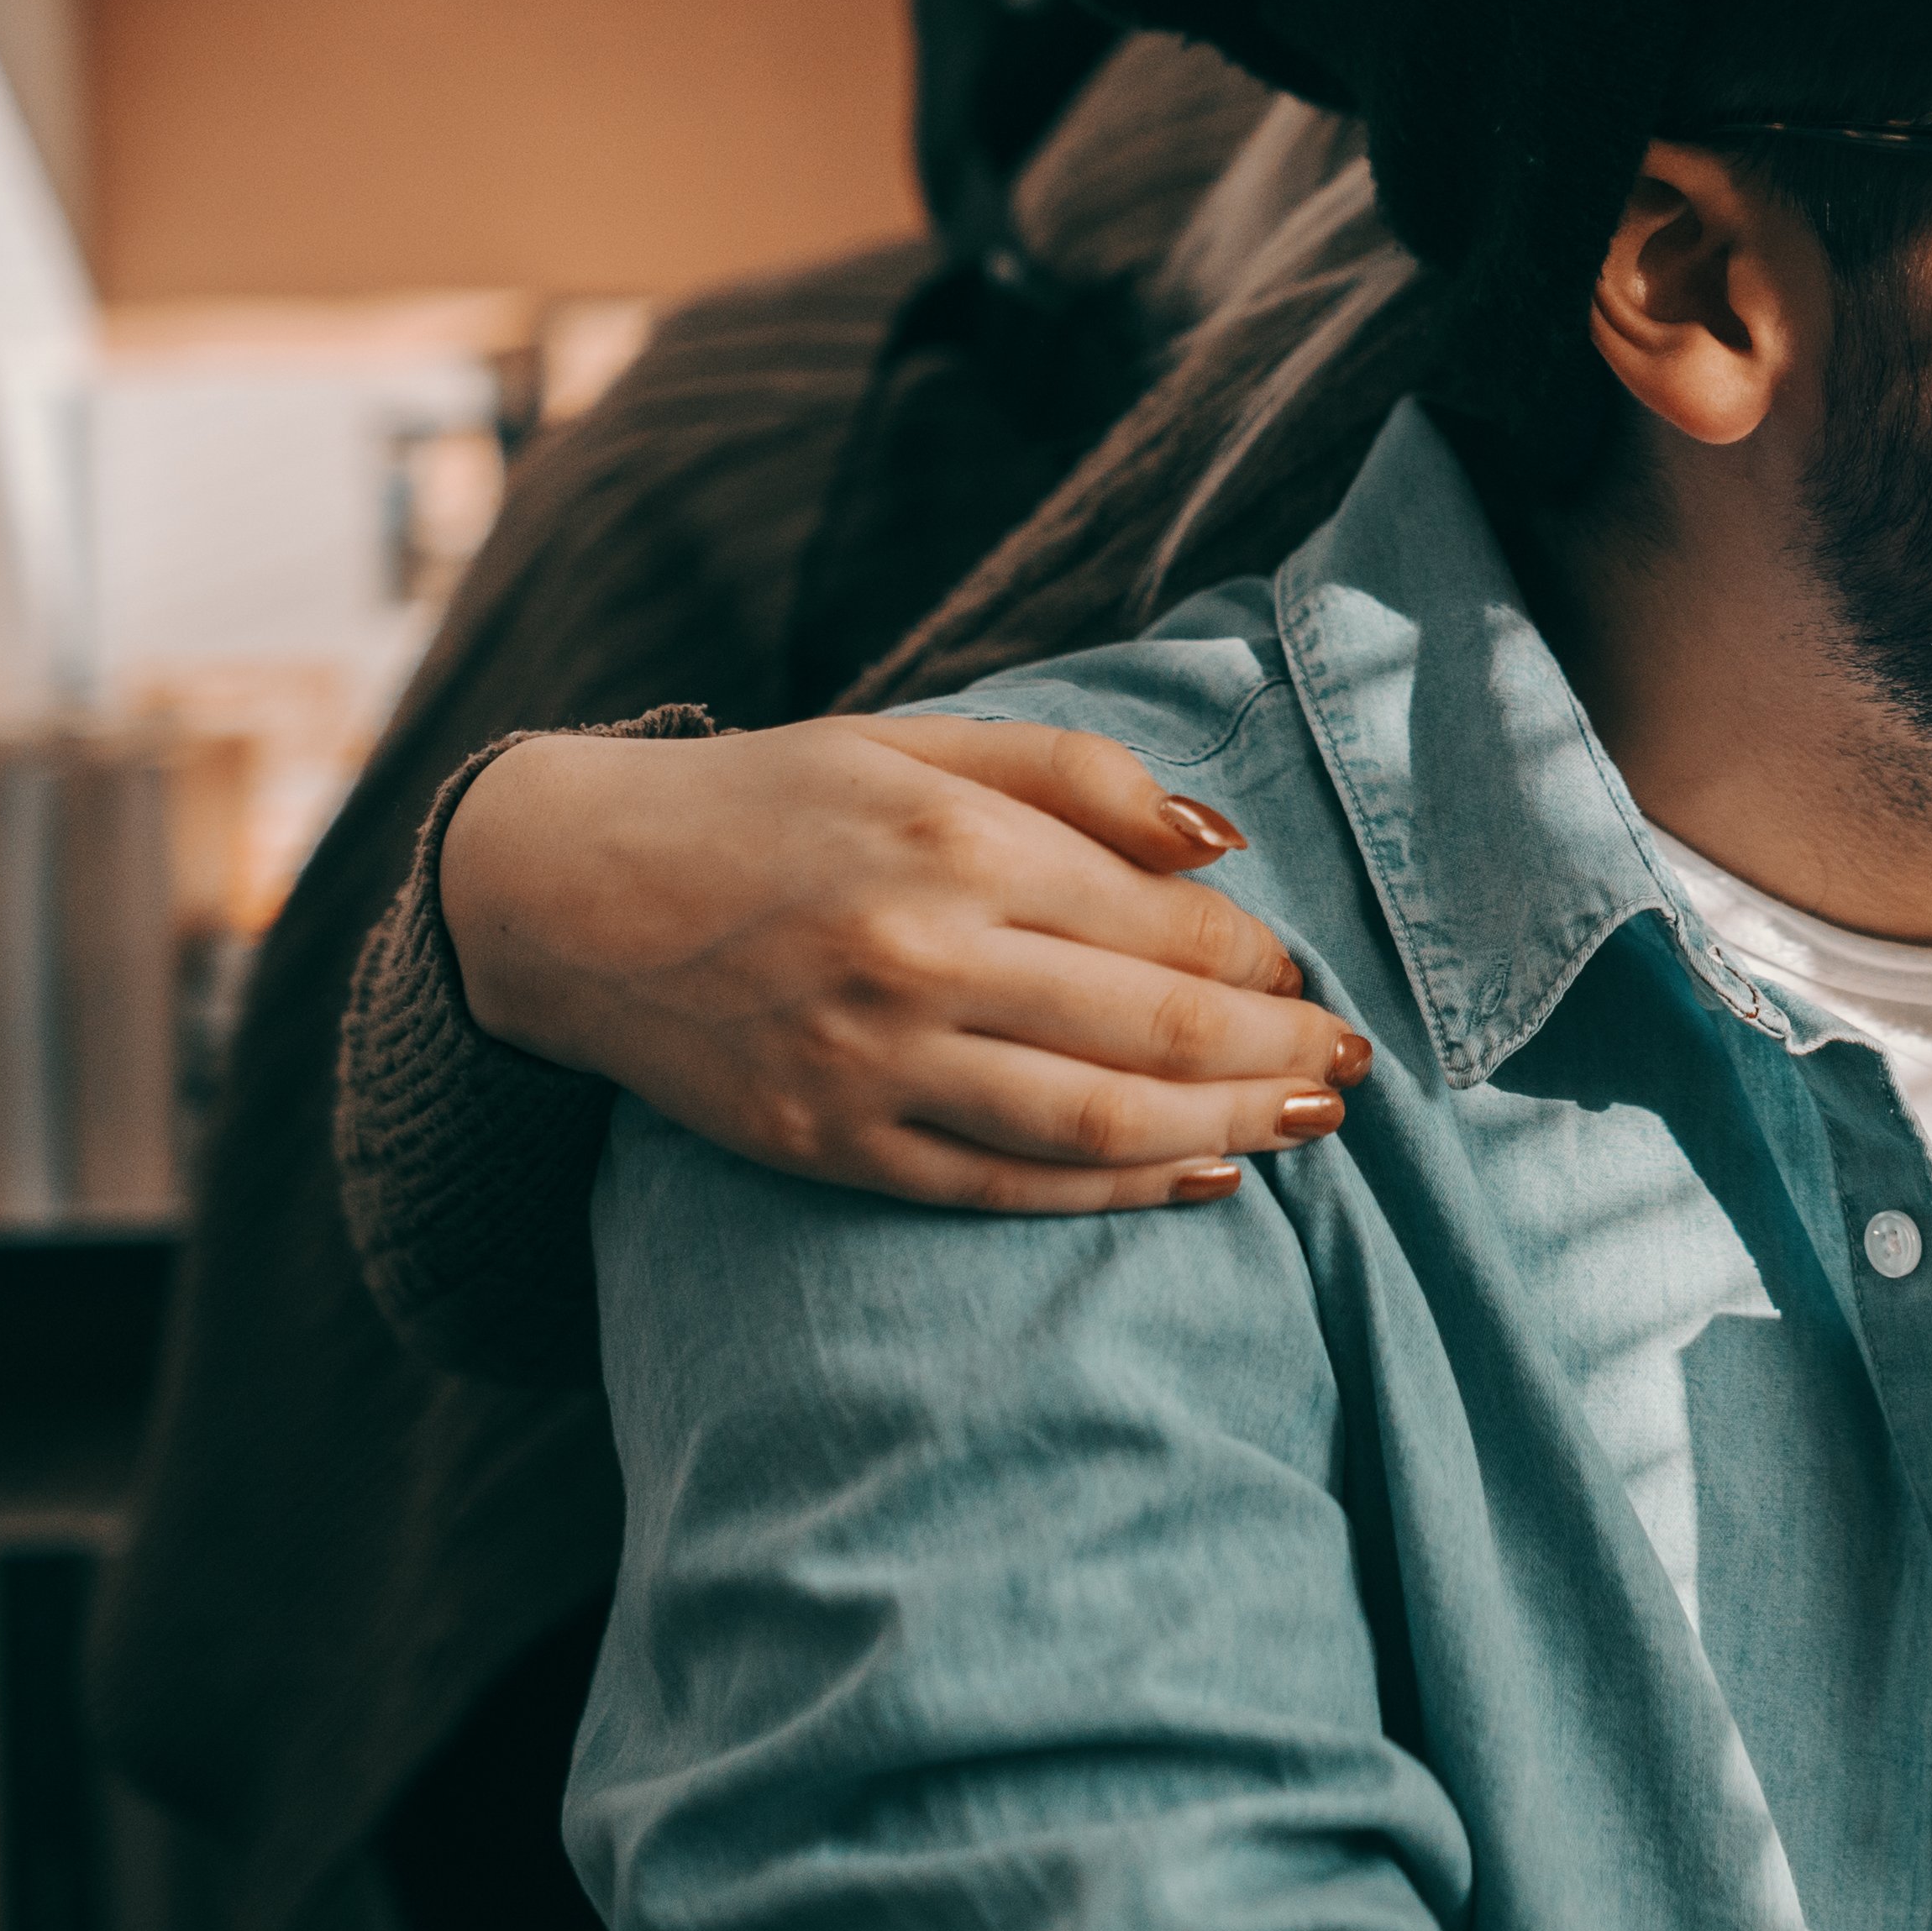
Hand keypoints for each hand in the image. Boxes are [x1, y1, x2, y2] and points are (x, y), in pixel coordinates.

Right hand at [439, 717, 1355, 1211]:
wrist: (577, 892)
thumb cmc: (776, 801)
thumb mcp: (921, 739)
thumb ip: (1078, 776)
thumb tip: (1221, 840)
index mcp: (953, 844)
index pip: (1161, 924)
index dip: (1260, 960)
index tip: (1313, 974)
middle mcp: (919, 958)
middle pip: (1152, 1031)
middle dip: (1275, 1054)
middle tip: (1354, 1066)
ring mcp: (873, 1065)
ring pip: (1095, 1121)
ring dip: (1224, 1130)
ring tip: (1307, 1125)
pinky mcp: (832, 1146)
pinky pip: (1004, 1185)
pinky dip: (1115, 1191)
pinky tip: (1197, 1177)